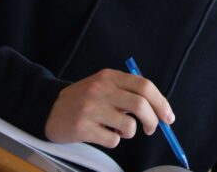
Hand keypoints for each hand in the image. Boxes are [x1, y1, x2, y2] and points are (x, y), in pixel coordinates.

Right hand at [44, 68, 173, 147]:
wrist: (49, 109)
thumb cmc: (84, 99)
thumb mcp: (104, 86)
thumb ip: (128, 93)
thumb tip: (159, 110)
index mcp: (110, 76)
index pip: (144, 86)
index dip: (161, 102)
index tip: (168, 117)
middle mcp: (101, 89)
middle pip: (140, 105)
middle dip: (153, 120)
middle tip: (151, 129)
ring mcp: (90, 108)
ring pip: (128, 126)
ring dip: (129, 132)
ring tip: (118, 130)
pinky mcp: (82, 127)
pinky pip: (112, 140)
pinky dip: (114, 141)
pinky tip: (102, 134)